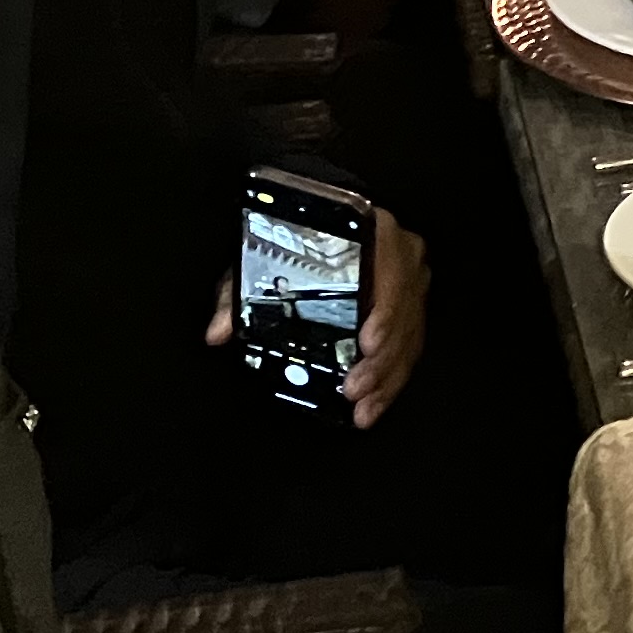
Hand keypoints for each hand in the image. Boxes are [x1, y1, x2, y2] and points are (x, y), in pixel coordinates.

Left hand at [206, 208, 428, 428]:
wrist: (335, 223)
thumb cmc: (301, 237)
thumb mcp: (265, 256)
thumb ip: (240, 293)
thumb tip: (217, 332)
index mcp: (375, 232)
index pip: (389, 273)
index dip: (384, 312)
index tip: (366, 344)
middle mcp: (403, 255)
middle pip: (403, 314)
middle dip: (380, 360)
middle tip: (353, 389)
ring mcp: (413, 281)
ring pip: (409, 336)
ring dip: (387, 378)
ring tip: (362, 409)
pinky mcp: (415, 306)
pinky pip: (412, 346)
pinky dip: (393, 379)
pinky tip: (374, 405)